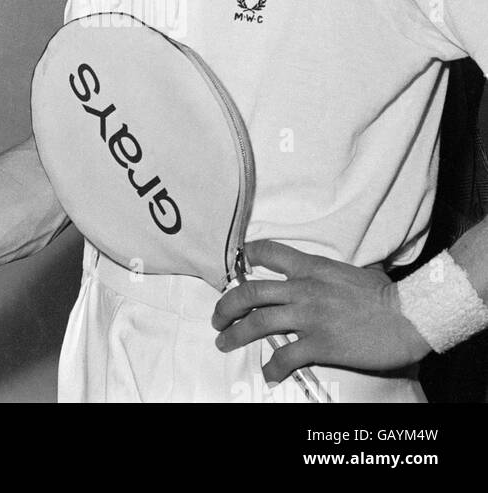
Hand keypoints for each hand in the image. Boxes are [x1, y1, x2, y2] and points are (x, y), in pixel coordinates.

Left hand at [211, 240, 430, 383]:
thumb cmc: (387, 295)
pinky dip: (272, 366)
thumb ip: (333, 272)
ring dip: (235, 334)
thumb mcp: (354, 271)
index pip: (268, 251)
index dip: (245, 255)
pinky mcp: (320, 344)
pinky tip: (268, 373)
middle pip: (250, 292)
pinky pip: (285, 356)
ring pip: (258, 323)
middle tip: (216, 317)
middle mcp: (303, 289)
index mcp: (311, 267)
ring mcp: (309, 317)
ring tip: (223, 342)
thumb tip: (333, 273)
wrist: (409, 316)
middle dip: (226, 305)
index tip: (234, 266)